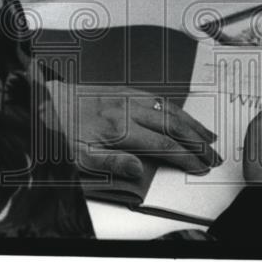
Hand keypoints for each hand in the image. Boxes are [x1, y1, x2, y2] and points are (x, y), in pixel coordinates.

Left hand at [45, 81, 220, 180]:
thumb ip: (112, 163)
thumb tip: (139, 170)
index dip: (186, 157)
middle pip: (173, 126)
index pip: (164, 145)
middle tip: (214, 155)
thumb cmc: (62, 131)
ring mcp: (128, 98)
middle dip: (198, 141)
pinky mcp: (125, 90)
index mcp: (119, 128)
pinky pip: (158, 98)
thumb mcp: (80, 156)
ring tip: (209, 137)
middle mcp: (128, 110)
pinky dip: (176, 108)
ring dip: (192, 124)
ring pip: (169, 110)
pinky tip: (183, 116)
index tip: (200, 166)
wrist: (48, 100)